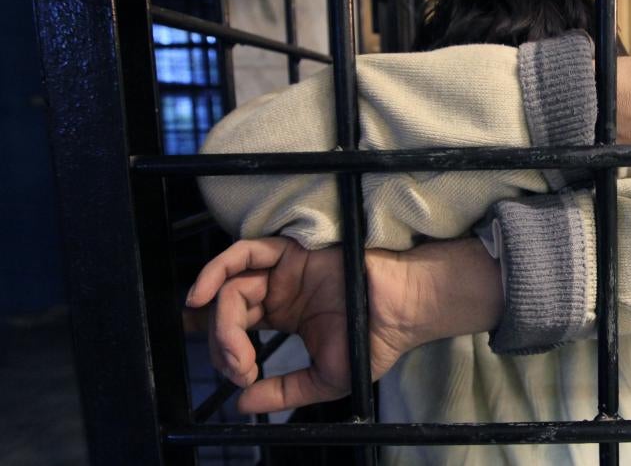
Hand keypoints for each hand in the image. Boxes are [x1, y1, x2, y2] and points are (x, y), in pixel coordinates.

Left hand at [186, 236, 500, 412]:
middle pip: (227, 309)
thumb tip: (240, 404)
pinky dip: (216, 271)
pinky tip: (203, 296)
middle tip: (241, 366)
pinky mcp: (288, 253)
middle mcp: (277, 291)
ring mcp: (281, 271)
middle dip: (222, 341)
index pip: (236, 328)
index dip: (224, 350)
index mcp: (284, 317)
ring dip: (218, 317)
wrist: (400, 313)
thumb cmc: (372, 342)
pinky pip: (242, 254)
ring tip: (229, 344)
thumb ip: (283, 391)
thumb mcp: (324, 379)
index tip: (241, 376)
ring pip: (229, 285)